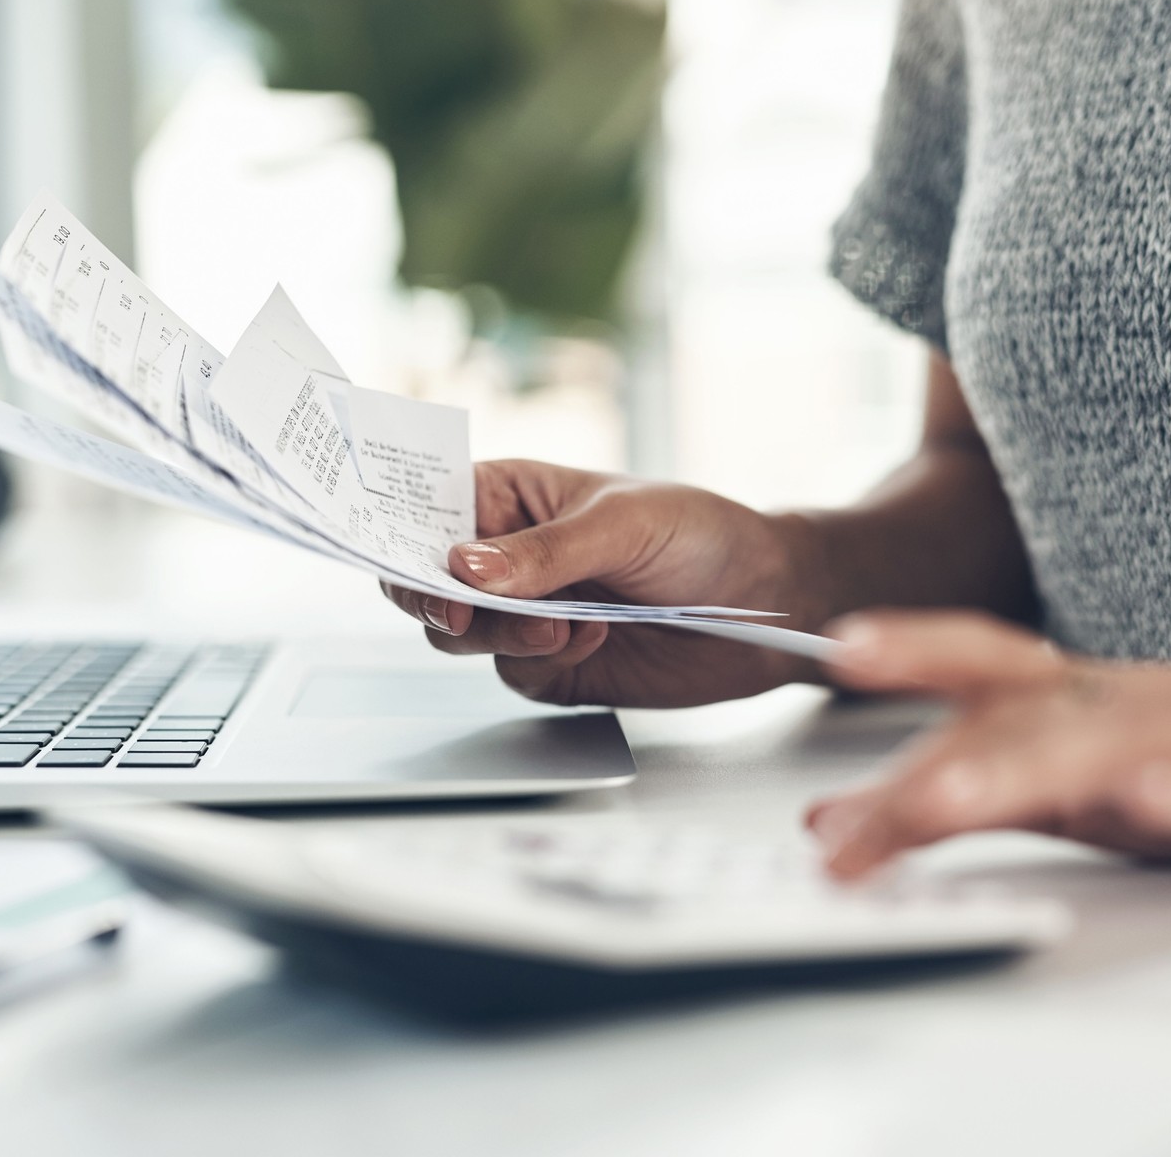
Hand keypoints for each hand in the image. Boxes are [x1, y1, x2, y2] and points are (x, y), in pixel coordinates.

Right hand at [382, 460, 830, 707]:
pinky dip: (538, 661)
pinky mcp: (548, 666)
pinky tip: (589, 637)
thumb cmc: (703, 535)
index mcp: (509, 496)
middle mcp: (505, 557)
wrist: (769, 605)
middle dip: (439, 600)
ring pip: (458, 636)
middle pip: (426, 583)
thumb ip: (544, 550)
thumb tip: (465, 566)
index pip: (425, 510)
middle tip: (465, 614)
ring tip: (564, 622)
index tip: (416, 563)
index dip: (401, 534)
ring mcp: (523, 614)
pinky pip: (509, 674)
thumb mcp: (624, 523)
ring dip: (498, 633)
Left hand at [805, 611, 1170, 880]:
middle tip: (847, 808)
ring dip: (1017, 766)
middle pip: (1010, 717)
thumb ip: (966, 786)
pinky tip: (1157, 798)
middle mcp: (1124, 702)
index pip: (971, 671)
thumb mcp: (1084, 783)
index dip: (899, 660)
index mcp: (1077, 699)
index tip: (825, 656)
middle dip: (925, 756)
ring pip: (1098, 743)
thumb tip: (838, 817)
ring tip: (950, 796)